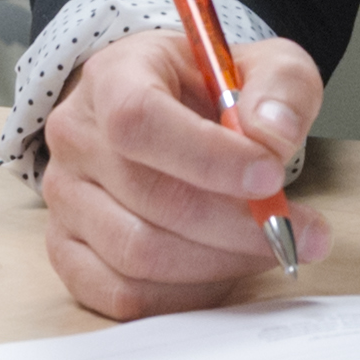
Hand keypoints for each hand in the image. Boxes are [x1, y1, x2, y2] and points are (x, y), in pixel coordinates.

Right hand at [40, 29, 330, 319]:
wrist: (169, 113)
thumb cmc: (209, 91)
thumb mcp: (262, 64)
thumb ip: (281, 89)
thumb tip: (273, 136)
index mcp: (112, 77)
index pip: (138, 120)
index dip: (206, 157)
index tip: (271, 177)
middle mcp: (76, 138)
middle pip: (150, 198)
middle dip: (236, 225)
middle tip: (295, 231)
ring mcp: (64, 200)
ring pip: (138, 254)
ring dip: (219, 262)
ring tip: (268, 246)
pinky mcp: (68, 252)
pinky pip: (124, 295)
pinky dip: (186, 295)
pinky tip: (226, 270)